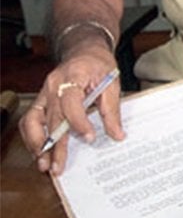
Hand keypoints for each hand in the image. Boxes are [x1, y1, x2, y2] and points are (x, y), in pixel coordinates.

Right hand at [19, 48, 124, 175]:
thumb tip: (117, 134)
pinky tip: (40, 151)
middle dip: (55, 145)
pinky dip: (33, 137)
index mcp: (74, 76)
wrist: (85, 51)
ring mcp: (44, 92)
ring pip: (33, 121)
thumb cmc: (99, 64)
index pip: (72, 103)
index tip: (90, 137)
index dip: (79, 122)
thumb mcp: (112, 82)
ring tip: (44, 164)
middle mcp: (54, 85)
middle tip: (58, 166)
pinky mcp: (40, 99)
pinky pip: (30, 120)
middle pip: (52, 118)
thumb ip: (112, 110)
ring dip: (37, 145)